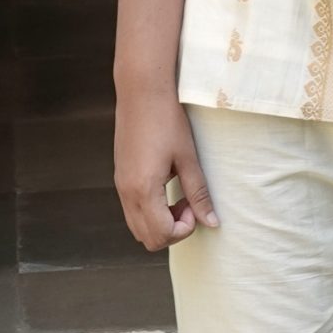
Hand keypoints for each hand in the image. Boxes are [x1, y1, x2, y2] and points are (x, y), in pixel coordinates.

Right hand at [115, 90, 218, 249]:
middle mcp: (127, 193)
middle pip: (147, 238)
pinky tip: (167, 187)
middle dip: (172, 230)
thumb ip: (198, 193)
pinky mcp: (120, 178)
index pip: (161, 234)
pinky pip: (133, 210)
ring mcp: (120, 186)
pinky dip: (151, 211)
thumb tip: (212, 222)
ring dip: (161, 222)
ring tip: (179, 196)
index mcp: (143, 189)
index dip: (184, 228)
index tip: (195, 204)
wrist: (141, 93)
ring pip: (138, 227)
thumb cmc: (167, 121)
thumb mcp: (188, 158)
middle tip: (189, 204)